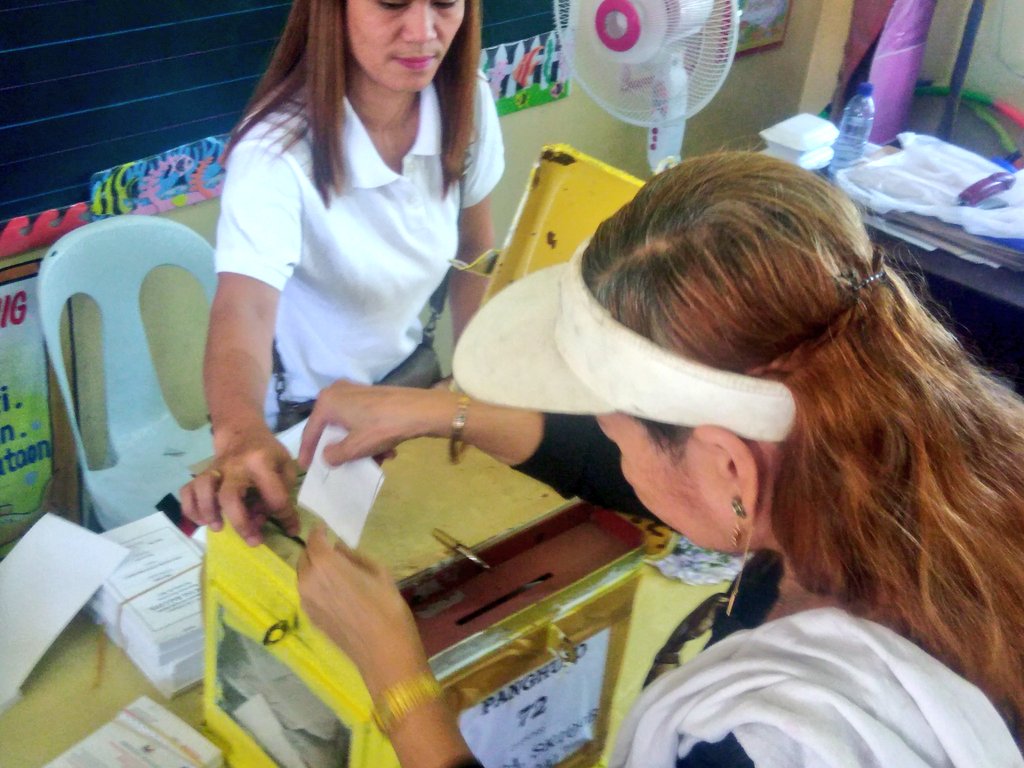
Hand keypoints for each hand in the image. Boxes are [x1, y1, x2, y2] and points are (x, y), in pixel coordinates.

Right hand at [180, 422, 298, 545]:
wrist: (241, 432)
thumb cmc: (267, 453)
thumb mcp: (285, 465)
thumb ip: (284, 492)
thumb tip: (280, 522)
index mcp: (260, 462)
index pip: (274, 495)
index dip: (284, 516)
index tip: (290, 528)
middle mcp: (234, 466)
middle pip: (230, 496)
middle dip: (241, 523)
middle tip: (254, 541)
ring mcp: (214, 470)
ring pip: (203, 490)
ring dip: (209, 512)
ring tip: (218, 527)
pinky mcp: (201, 474)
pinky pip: (187, 491)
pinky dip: (191, 509)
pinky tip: (202, 521)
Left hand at [297, 526, 428, 694]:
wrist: (384, 652)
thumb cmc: (388, 607)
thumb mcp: (378, 572)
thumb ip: (354, 557)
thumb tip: (339, 550)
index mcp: (326, 564)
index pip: (314, 540)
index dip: (319, 532)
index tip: (325, 528)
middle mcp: (309, 581)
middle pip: (304, 558)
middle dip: (315, 550)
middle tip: (331, 549)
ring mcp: (307, 602)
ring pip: (303, 577)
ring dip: (313, 569)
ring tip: (333, 570)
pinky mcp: (310, 618)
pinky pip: (308, 594)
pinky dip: (315, 586)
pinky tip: (334, 591)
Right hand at [299, 381, 455, 468]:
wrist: (419, 410)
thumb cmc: (381, 427)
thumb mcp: (354, 447)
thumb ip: (334, 454)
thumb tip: (328, 456)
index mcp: (327, 401)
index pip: (311, 430)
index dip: (307, 451)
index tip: (306, 467)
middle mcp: (338, 391)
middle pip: (333, 428)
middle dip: (344, 450)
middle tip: (347, 466)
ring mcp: (356, 391)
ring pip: (351, 426)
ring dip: (361, 446)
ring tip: (377, 461)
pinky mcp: (373, 395)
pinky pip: (364, 420)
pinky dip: (371, 436)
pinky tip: (388, 451)